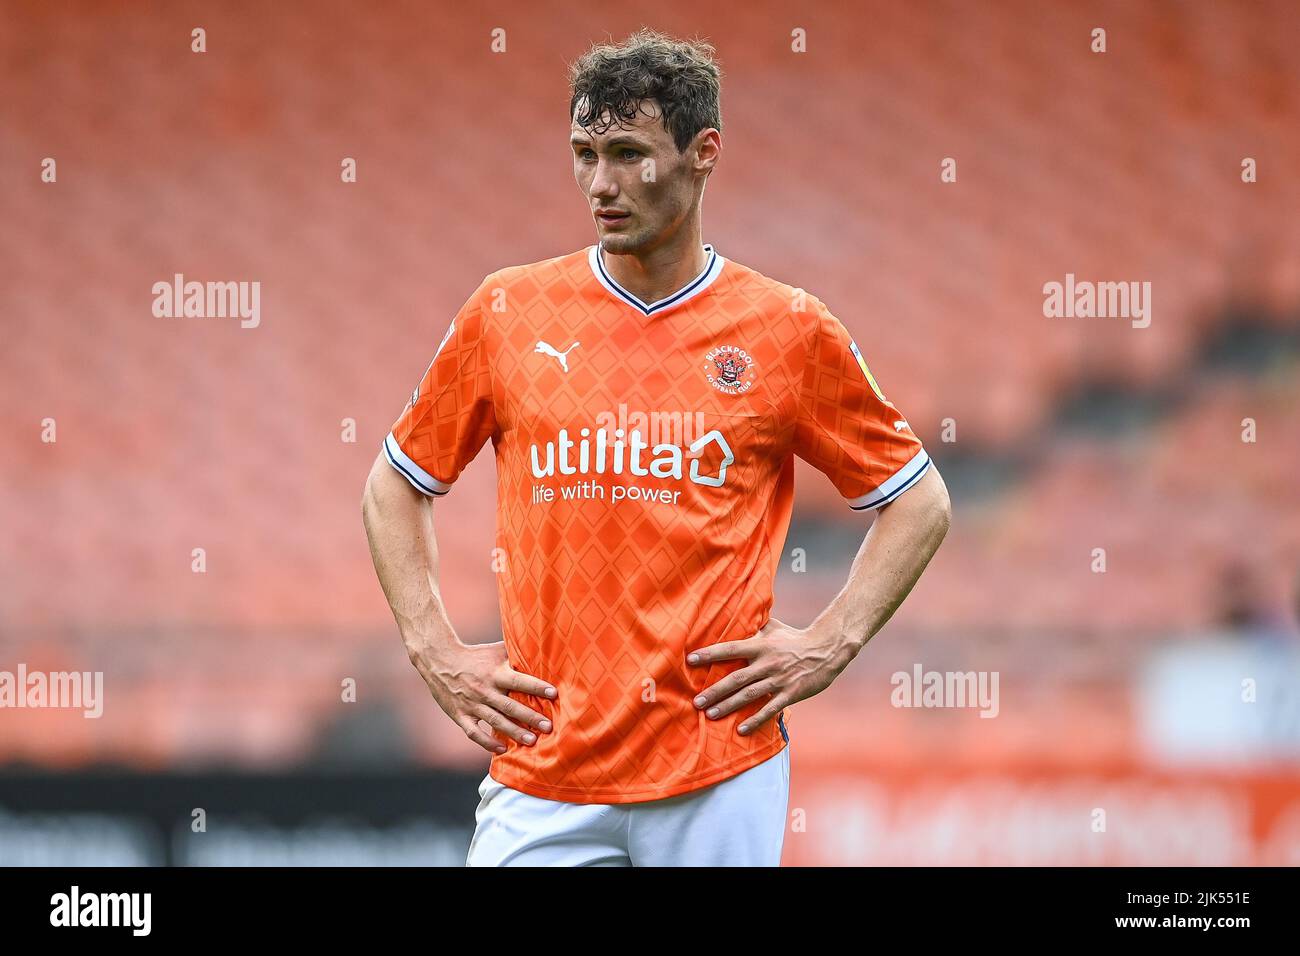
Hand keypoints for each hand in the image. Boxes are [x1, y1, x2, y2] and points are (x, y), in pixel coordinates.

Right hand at [409, 638, 555, 754]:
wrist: (439, 661)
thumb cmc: (474, 656)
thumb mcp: (495, 651)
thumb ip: (515, 652)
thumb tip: (540, 649)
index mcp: (494, 673)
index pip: (518, 680)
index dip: (536, 687)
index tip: (553, 693)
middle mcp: (484, 690)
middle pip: (510, 706)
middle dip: (530, 717)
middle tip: (548, 727)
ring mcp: (471, 704)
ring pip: (495, 721)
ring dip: (514, 732)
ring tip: (532, 741)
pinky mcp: (460, 715)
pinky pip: (474, 733)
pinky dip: (487, 742)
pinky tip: (502, 749)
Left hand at [686, 617, 857, 734]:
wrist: (826, 649)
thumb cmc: (795, 637)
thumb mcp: (773, 627)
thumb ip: (753, 626)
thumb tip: (735, 616)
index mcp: (761, 645)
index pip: (730, 649)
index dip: (710, 654)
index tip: (691, 660)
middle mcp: (767, 663)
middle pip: (736, 678)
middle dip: (715, 691)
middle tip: (696, 701)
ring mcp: (778, 680)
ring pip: (749, 696)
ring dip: (728, 706)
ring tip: (710, 715)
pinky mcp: (790, 694)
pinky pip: (770, 709)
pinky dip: (755, 720)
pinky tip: (741, 730)